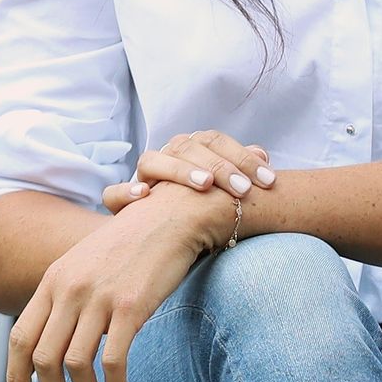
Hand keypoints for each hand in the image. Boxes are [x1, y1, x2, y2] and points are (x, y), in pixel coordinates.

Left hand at [6, 184, 236, 381]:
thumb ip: (64, 295)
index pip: (19, 336)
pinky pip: (112, 361)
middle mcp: (70, 288)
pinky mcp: (130, 306)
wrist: (170, 217)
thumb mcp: (84, 262)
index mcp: (53, 279)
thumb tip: (53, 341)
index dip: (15, 375)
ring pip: (75, 364)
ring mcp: (99, 297)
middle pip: (43, 358)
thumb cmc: (131, 242)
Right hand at [102, 128, 275, 214]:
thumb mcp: (223, 192)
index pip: (214, 141)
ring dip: (179, 170)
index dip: (242, 157)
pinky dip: (126, 192)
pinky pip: (113, 194)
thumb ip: (239, 168)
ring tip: (205, 185)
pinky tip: (144, 196)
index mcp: (189, 151)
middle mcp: (165, 159)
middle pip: (188, 148)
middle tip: (244, 189)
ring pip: (152, 161)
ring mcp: (142, 179)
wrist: (159, 240)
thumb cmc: (200, 212)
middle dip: (219, 166)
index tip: (268, 180)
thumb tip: (262, 154)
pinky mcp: (120, 204)